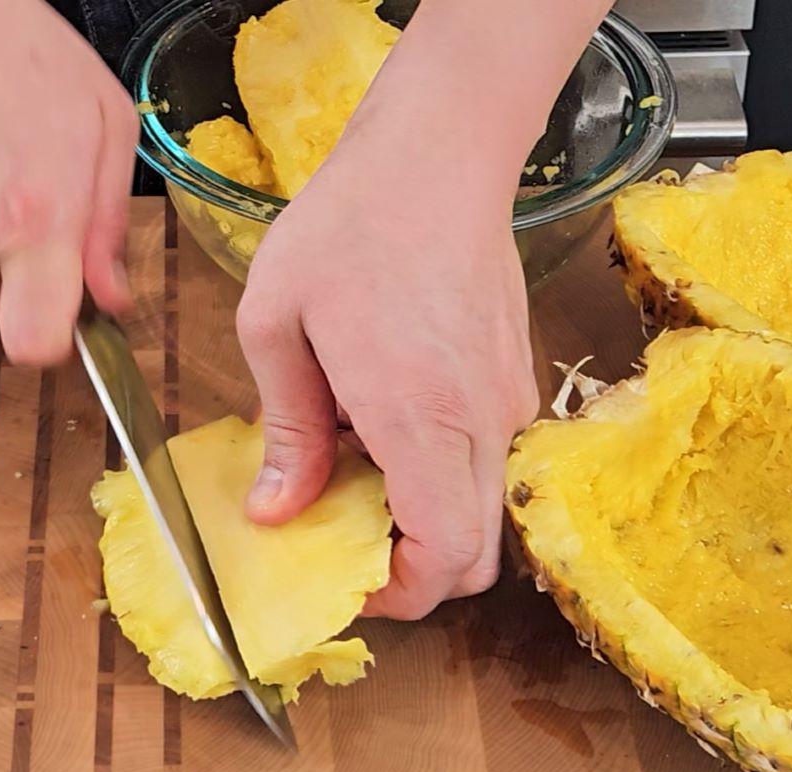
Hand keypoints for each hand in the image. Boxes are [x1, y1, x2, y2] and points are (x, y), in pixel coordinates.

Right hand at [0, 0, 137, 363]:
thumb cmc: (24, 55)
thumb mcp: (105, 131)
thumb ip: (110, 228)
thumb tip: (110, 299)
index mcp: (32, 224)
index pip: (35, 344)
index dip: (59, 338)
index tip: (71, 315)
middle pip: (6, 308)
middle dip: (27, 271)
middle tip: (33, 200)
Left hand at [237, 148, 537, 619]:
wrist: (436, 157)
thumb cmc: (350, 226)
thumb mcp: (278, 324)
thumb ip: (286, 430)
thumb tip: (277, 511)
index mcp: (420, 417)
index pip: (444, 556)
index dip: (399, 594)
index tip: (346, 578)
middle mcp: (482, 421)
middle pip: (476, 553)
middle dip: (412, 567)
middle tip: (346, 533)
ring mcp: (509, 400)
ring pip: (481, 506)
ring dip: (422, 513)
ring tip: (356, 459)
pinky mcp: (513, 378)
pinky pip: (484, 457)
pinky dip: (439, 467)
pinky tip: (385, 412)